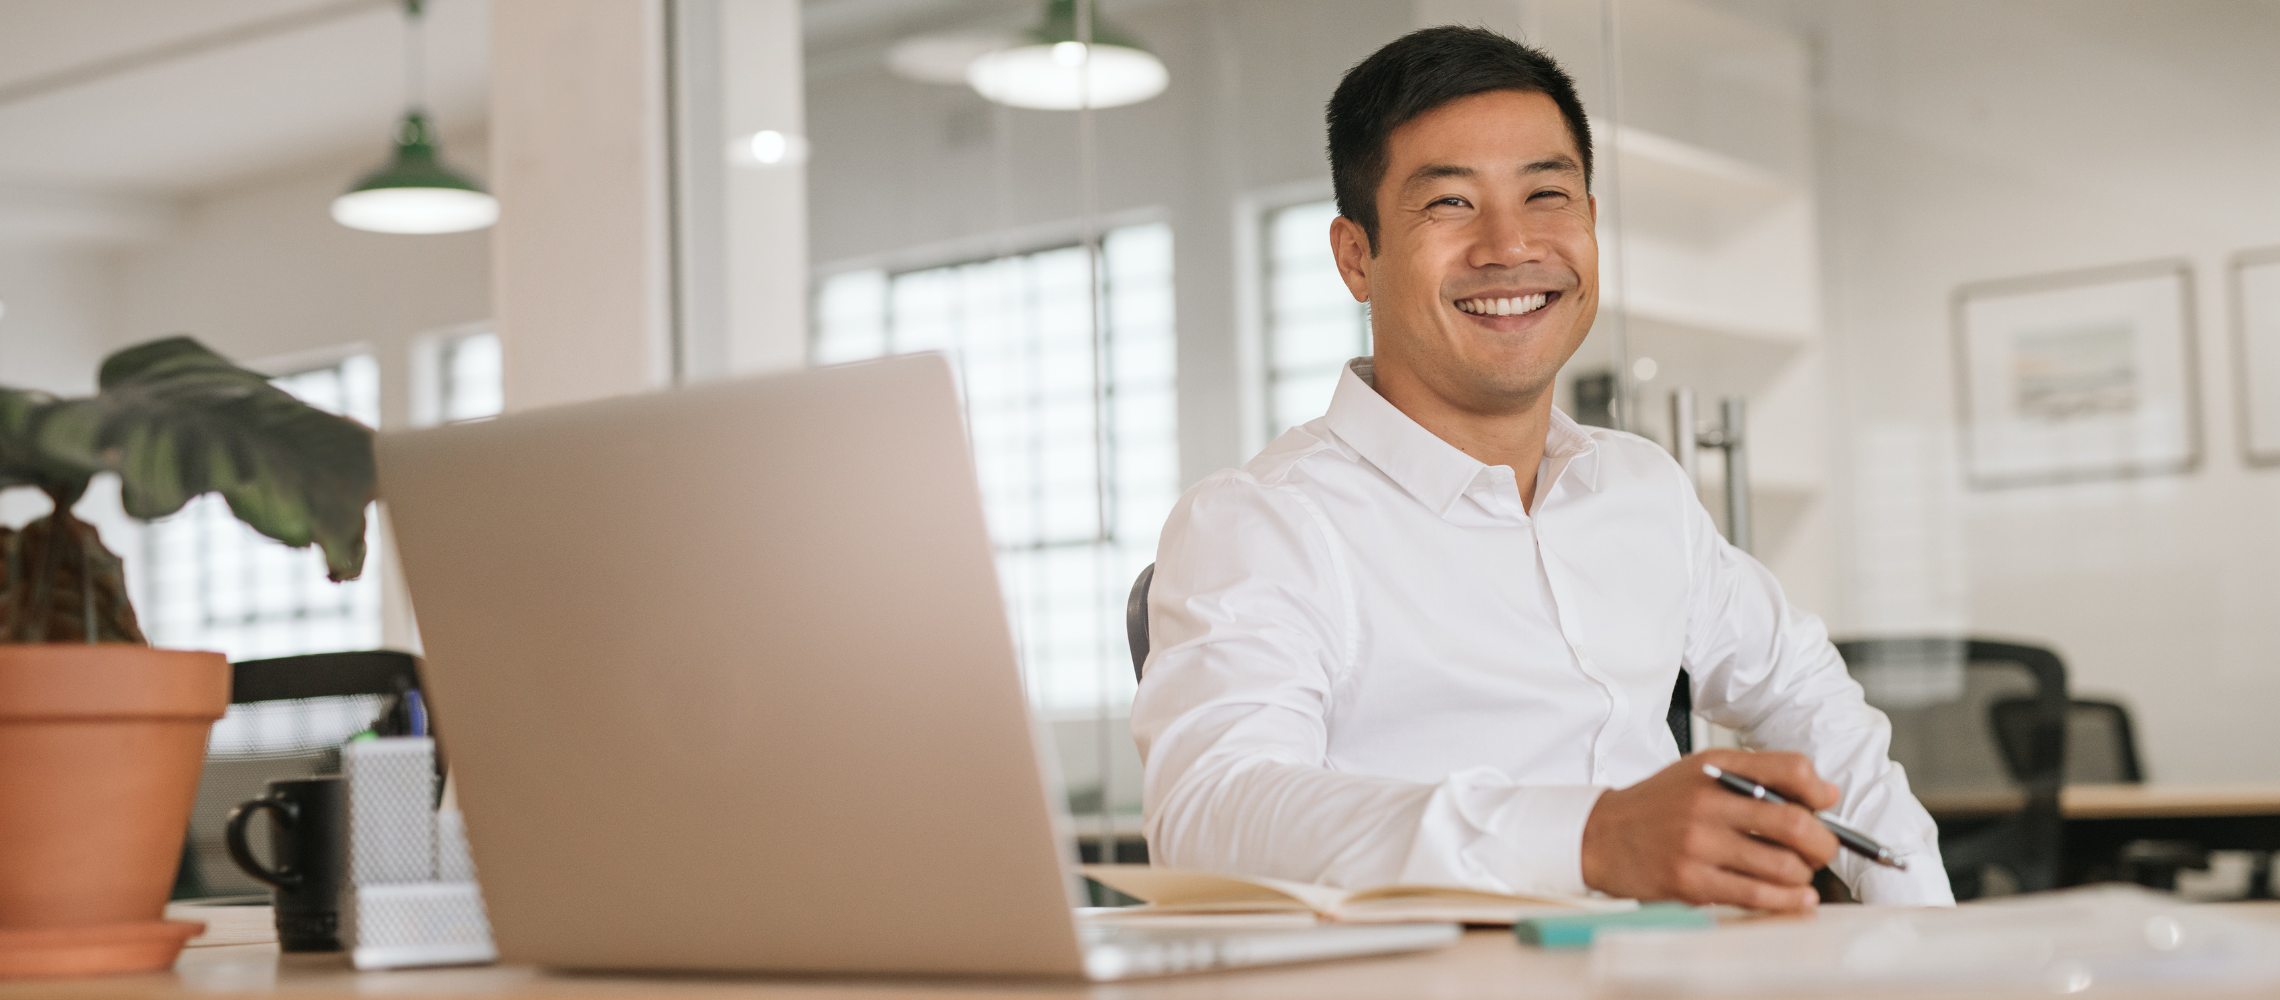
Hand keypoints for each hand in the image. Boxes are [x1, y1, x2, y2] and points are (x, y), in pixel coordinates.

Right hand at [1579, 750, 1840, 912]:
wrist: (1600, 836)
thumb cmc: (1657, 806)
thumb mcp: (1701, 774)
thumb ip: (1761, 777)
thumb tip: (1827, 794)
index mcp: (1714, 769)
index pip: (1790, 769)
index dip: (1819, 791)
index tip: (1824, 806)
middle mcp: (1707, 803)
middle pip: (1795, 823)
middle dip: (1823, 843)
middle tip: (1820, 850)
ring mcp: (1698, 844)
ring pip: (1783, 867)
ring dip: (1803, 876)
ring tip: (1796, 875)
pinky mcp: (1691, 882)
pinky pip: (1757, 896)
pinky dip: (1787, 902)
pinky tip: (1793, 899)